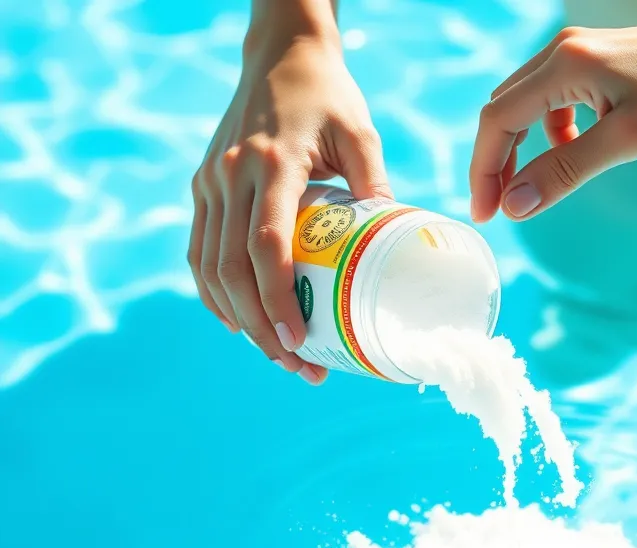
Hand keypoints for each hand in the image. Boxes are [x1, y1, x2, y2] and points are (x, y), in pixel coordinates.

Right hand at [188, 20, 391, 382]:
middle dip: (261, 327)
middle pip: (233, 269)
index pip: (266, 245)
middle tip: (297, 365)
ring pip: (209, 267)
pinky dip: (214, 292)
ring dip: (238, 319)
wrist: (279, 54)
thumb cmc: (329, 96)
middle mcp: (231, 175)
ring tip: (277, 354)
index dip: (277, 299)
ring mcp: (210, 182)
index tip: (298, 341)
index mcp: (273, 163)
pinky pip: (199, 251)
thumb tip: (397, 247)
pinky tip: (238, 321)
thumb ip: (374, 184)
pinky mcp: (203, 186)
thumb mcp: (361, 133)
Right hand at [469, 8, 636, 222]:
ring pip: (526, 105)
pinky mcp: (602, 62)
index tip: (487, 217)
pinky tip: (569, 154)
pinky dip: (548, 134)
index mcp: (565, 64)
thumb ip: (565, 171)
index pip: (497, 120)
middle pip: (503, 110)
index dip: (483, 171)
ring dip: (519, 149)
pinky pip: (555, 100)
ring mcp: (583, 53)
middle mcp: (565, 51)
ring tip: (528, 191)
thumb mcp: (630, 140)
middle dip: (494, 162)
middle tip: (500, 212)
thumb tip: (514, 206)